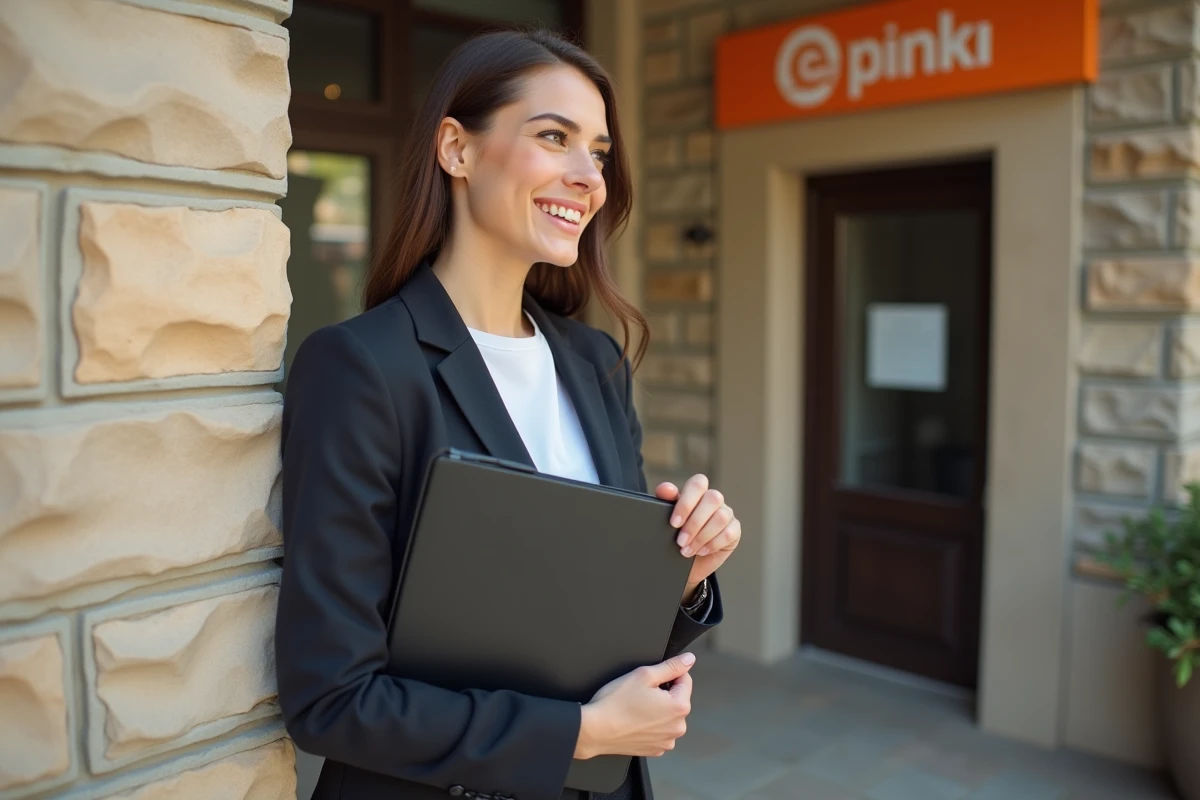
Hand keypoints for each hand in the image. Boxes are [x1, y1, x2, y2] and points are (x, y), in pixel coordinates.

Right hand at [574, 653, 693, 758]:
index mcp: (679, 707)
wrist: (595, 730)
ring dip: (658, 710)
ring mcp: (667, 741)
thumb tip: (689, 660)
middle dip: (663, 693)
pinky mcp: (655, 749)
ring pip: (668, 715)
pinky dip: (650, 725)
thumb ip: (671, 666)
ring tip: (636, 708)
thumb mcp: (644, 675)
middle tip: (640, 694)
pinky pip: (659, 731)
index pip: (685, 680)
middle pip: (677, 699)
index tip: (650, 680)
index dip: (667, 675)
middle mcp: (678, 727)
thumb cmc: (615, 704)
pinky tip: (635, 721)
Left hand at [656, 475, 741, 597]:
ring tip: (688, 549)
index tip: (674, 523)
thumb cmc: (679, 537)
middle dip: (694, 523)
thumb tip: (666, 489)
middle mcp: (714, 500)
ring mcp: (727, 513)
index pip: (698, 483)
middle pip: (712, 499)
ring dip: (702, 536)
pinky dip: (712, 544)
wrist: (688, 563)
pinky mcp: (734, 530)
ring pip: (721, 517)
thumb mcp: (668, 520)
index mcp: (697, 492)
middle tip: (681, 541)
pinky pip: (728, 533)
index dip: (687, 502)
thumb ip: (665, 501)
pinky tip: (701, 550)